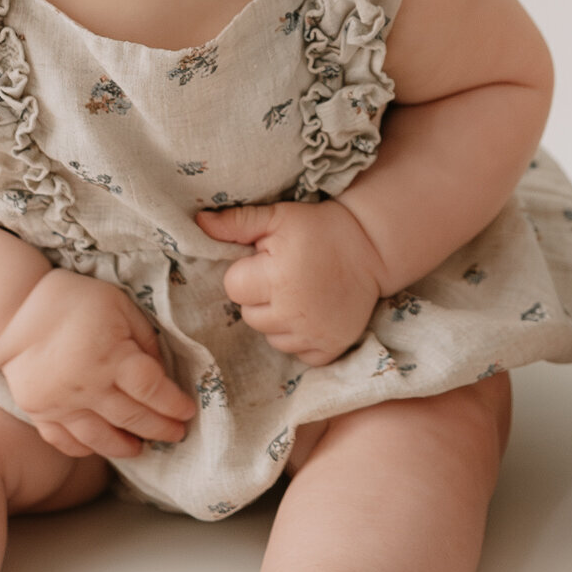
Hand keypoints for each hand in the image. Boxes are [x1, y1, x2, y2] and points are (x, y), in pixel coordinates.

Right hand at [0, 266, 197, 461]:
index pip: (152, 390)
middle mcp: (88, 386)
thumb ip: (145, 341)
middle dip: (160, 429)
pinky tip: (100, 447)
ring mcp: (61, 404)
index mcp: (112, 357)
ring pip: (100, 439)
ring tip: (141, 449)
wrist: (15, 311)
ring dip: (126, 448)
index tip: (187, 412)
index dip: (173, 404)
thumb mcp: (121, 308)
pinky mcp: (39, 412)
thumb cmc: (75, 302)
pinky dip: (85, 449)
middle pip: (132, 418)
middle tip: (176, 434)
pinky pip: (65, 441)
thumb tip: (161, 374)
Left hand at [196, 196, 385, 364]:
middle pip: (249, 316)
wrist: (372, 247)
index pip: (233, 287)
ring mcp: (313, 333)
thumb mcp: (278, 217)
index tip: (267, 261)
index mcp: (277, 276)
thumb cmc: (320, 228)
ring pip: (271, 337)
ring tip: (299, 294)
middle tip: (285, 276)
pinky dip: (300, 339)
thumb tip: (198, 223)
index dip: (247, 272)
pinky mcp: (330, 347)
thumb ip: (237, 222)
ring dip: (278, 320)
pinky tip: (311, 315)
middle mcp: (293, 310)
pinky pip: (298, 354)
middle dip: (260, 297)